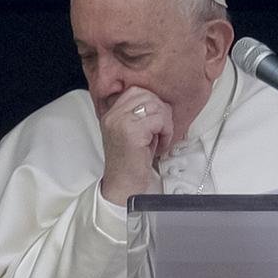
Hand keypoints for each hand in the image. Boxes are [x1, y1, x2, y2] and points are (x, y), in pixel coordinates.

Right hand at [99, 87, 172, 204]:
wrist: (123, 187)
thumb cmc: (131, 163)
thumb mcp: (133, 133)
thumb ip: (140, 115)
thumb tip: (161, 103)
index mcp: (111, 114)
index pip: (136, 91)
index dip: (153, 104)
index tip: (155, 122)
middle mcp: (113, 115)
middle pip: (148, 95)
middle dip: (161, 113)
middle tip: (160, 131)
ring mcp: (120, 122)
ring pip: (156, 106)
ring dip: (165, 124)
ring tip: (159, 139)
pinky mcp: (131, 132)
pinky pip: (160, 120)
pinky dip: (166, 132)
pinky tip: (160, 145)